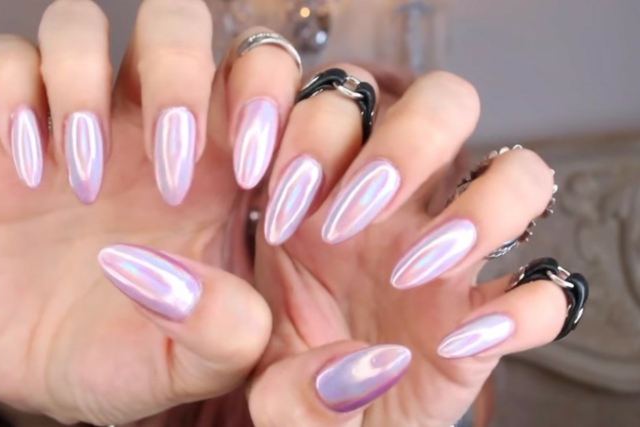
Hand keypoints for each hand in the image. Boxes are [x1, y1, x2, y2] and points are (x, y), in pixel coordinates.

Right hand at [0, 1, 301, 424]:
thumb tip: (202, 287)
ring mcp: (74, 120)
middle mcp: (146, 123)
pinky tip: (30, 170)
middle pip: (176, 21)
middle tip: (172, 168)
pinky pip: (3, 63)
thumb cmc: (129, 356)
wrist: (39, 373)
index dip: (275, 99)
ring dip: (86, 82)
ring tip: (86, 177)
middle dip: (180, 73)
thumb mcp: (193, 362)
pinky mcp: (2, 131)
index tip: (266, 179)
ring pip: (81, 24)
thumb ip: (227, 334)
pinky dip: (14, 98)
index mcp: (218, 162)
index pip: (264, 74)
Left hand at [246, 69, 563, 425]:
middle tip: (352, 218)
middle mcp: (400, 206)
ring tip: (411, 273)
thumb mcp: (263, 370)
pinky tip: (460, 341)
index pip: (338, 102)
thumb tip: (343, 370)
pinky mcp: (498, 311)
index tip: (286, 211)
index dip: (313, 132)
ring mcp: (456, 253)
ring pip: (517, 173)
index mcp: (329, 194)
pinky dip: (521, 310)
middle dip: (406, 141)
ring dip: (478, 211)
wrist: (342, 421)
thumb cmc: (297, 375)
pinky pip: (548, 289)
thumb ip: (274, 372)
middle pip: (441, 103)